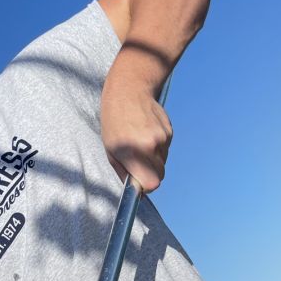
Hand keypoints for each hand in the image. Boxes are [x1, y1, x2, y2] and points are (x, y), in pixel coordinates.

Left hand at [101, 56, 172, 192]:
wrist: (129, 91)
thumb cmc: (114, 122)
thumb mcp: (110, 150)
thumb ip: (124, 172)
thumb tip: (136, 190)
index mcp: (133, 152)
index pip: (152, 183)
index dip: (146, 186)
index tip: (139, 181)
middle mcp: (150, 146)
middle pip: (160, 176)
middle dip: (150, 174)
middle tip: (138, 163)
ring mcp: (162, 138)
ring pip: (163, 162)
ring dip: (153, 159)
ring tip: (140, 142)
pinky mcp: (169, 131)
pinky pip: (165, 149)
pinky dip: (158, 147)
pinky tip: (146, 133)